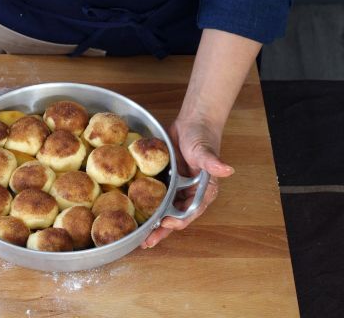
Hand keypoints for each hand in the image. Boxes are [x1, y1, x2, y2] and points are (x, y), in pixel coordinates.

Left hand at [141, 116, 234, 247]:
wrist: (192, 122)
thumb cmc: (202, 136)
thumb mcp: (204, 150)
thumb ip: (212, 162)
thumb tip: (227, 169)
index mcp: (203, 192)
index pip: (189, 212)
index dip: (177, 221)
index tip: (164, 223)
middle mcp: (190, 194)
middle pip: (175, 217)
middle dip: (161, 230)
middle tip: (145, 242)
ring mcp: (177, 188)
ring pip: (164, 210)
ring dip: (152, 222)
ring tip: (137, 234)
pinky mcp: (166, 181)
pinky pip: (156, 196)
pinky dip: (147, 205)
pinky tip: (135, 213)